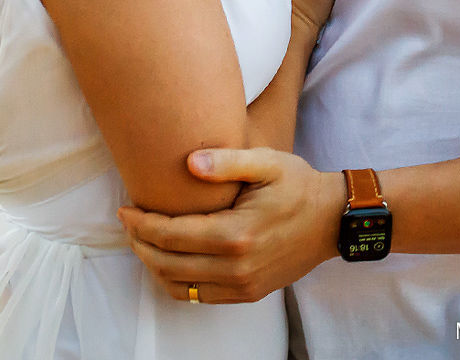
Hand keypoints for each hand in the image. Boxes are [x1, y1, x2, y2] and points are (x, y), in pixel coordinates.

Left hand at [116, 148, 343, 302]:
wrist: (333, 220)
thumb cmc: (300, 186)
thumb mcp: (268, 163)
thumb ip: (227, 162)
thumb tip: (188, 163)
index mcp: (236, 234)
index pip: (170, 235)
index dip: (141, 223)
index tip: (126, 208)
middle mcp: (236, 267)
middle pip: (166, 263)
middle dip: (139, 243)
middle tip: (129, 223)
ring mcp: (242, 285)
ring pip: (178, 286)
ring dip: (153, 266)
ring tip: (144, 242)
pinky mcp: (247, 293)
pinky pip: (198, 297)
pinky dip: (176, 282)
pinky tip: (171, 261)